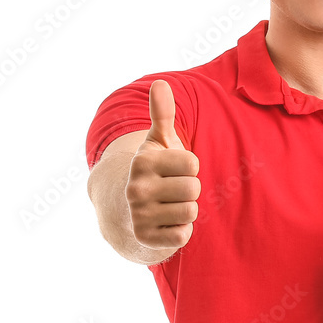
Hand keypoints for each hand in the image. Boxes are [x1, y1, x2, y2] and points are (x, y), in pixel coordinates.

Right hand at [126, 80, 200, 248]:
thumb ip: (163, 114)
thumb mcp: (158, 143)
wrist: (129, 212)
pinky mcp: (146, 238)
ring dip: (186, 210)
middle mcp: (136, 188)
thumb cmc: (155, 172)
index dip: (190, 168)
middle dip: (189, 190)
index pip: (193, 164)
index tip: (175, 170)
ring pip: (191, 211)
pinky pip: (183, 235)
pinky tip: (166, 224)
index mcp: (143, 162)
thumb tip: (160, 83)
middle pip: (193, 188)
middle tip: (172, 191)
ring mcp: (139, 215)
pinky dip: (180, 231)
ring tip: (170, 206)